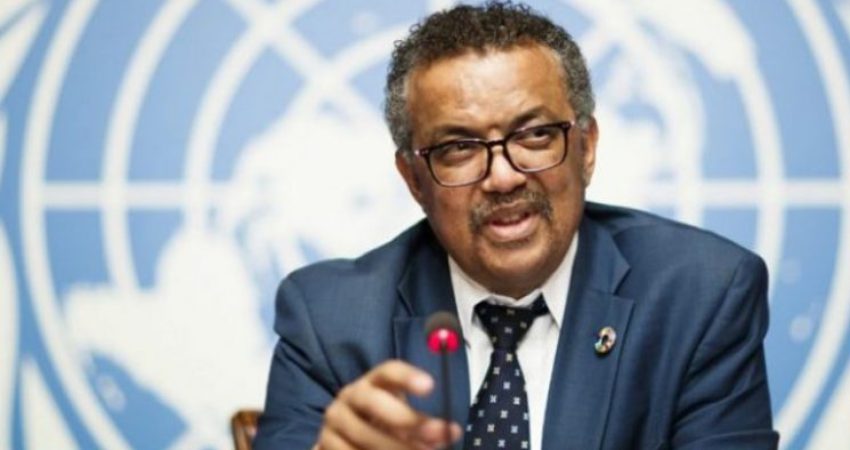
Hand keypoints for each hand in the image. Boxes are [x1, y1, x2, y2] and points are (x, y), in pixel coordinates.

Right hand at [313, 360, 461, 449]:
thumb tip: (449, 432)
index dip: (407, 377)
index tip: (430, 386)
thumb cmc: (382, 425)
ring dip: (396, 449)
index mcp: (373, 382)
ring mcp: (334, 420)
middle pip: (374, 401)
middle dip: (406, 419)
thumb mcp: (403, 422)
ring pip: (365, 435)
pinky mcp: (324, 443)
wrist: (343, 441)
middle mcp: (350, 395)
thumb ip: (425, 426)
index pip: (388, 371)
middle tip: (435, 433)